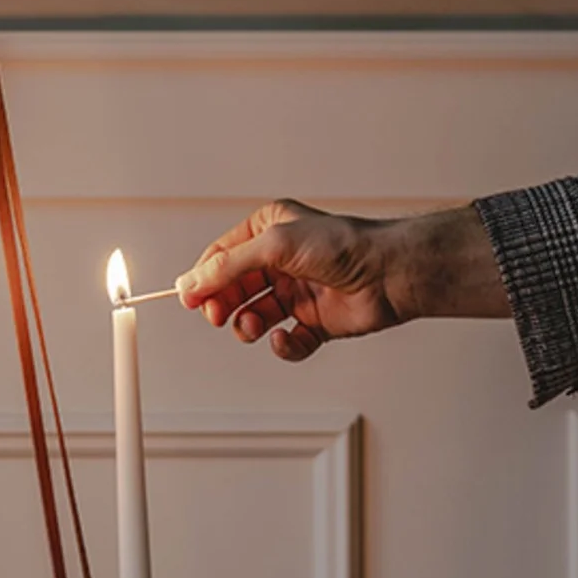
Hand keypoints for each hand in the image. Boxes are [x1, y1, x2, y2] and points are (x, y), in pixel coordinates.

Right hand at [176, 200, 507, 362]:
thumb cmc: (341, 246)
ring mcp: (297, 292)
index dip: (202, 279)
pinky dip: (282, 345)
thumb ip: (228, 266)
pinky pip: (286, 341)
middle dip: (222, 305)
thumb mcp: (273, 246)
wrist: (389, 273)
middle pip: (233, 289)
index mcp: (268, 231)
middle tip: (217, 317)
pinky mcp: (315, 321)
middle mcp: (280, 261)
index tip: (187, 299)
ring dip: (247, 325)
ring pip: (254, 316)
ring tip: (251, 326)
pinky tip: (285, 339)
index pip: (221, 257)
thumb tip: (190, 282)